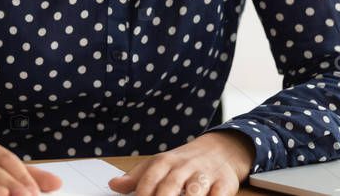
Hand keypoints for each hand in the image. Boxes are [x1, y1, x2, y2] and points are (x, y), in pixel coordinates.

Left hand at [107, 131, 254, 195]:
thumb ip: (137, 177)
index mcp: (165, 162)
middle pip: (170, 185)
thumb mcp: (159, 164)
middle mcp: (184, 167)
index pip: (149, 178)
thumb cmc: (184, 162)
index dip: (142, 194)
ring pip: (195, 189)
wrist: (221, 148)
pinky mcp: (224, 184)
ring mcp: (205, 175)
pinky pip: (218, 195)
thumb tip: (114, 185)